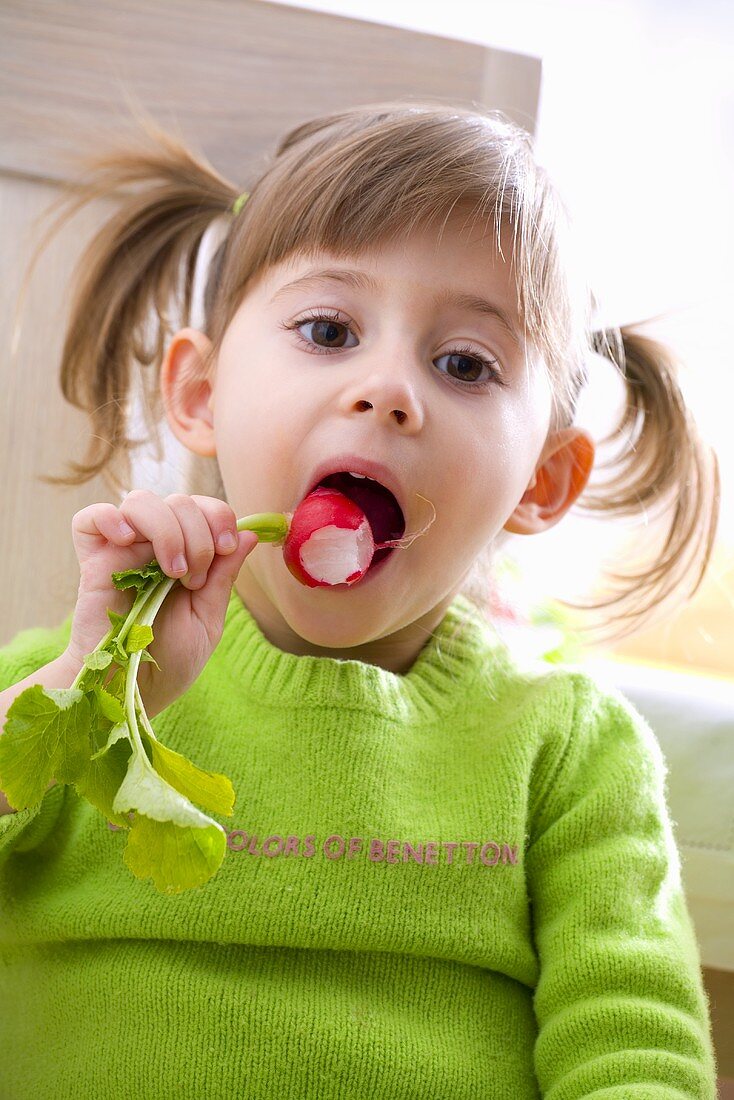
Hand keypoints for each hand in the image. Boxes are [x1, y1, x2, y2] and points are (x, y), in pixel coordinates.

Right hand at [66, 490, 257, 714]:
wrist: (132, 690)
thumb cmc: (169, 660)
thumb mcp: (208, 618)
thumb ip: (224, 577)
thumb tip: (249, 533)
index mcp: (186, 554)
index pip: (202, 507)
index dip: (219, 517)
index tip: (226, 549)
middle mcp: (154, 546)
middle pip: (178, 501)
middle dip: (198, 534)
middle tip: (194, 579)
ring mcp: (122, 551)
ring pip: (140, 501)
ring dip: (166, 529)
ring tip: (171, 572)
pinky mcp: (93, 562)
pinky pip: (89, 518)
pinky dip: (110, 518)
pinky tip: (129, 541)